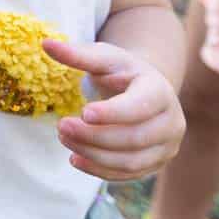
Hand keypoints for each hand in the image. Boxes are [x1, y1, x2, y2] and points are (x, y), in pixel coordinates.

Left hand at [44, 40, 184, 180]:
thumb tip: (46, 43)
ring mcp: (166, 146)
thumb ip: (78, 54)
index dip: (113, 113)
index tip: (83, 112)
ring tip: (64, 138)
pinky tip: (75, 157)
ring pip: (131, 161)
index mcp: (160, 90)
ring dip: (93, 154)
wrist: (142, 90)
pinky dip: (99, 170)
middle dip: (94, 136)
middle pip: (134, 138)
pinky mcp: (154, 164)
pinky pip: (127, 174)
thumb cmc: (120, 71)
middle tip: (61, 126)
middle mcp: (171, 121)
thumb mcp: (103, 58)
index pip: (140, 107)